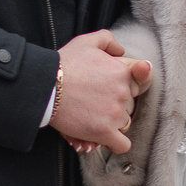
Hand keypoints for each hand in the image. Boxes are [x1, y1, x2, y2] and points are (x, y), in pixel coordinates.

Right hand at [49, 30, 149, 153]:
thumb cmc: (64, 64)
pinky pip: (122, 145)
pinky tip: (105, 138)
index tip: (111, 90)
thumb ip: (108, 40)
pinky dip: (116, 143)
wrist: (45, 86)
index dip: (125, 87)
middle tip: (95, 103)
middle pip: (130, 105)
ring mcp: (115, 113)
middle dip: (116, 105)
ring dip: (112, 123)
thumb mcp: (86, 42)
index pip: (139, 84)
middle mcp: (123, 92)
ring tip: (93, 117)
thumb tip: (121, 50)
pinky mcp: (104, 131)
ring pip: (125, 123)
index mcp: (123, 71)